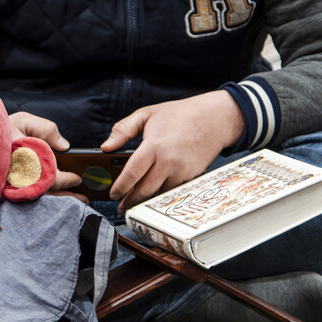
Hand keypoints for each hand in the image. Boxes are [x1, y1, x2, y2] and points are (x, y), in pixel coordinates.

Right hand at [9, 112, 86, 201]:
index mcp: (24, 160)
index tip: (77, 178)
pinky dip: (44, 201)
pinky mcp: (6, 192)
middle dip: (67, 197)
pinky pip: (29, 199)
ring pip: (39, 199)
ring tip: (77, 202)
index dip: (66, 180)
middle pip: (46, 193)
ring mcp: (11, 187)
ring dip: (59, 201)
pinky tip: (55, 201)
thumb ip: (46, 129)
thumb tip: (64, 145)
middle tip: (83, 197)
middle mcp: (17, 178)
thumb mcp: (22, 121)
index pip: (50, 177)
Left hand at [102, 90, 244, 210]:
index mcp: (153, 145)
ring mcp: (181, 171)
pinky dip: (162, 196)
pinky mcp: (192, 177)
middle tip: (121, 208)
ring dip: (146, 203)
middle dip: (130, 202)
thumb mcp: (146, 114)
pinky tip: (154, 198)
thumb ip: (122, 129)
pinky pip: (173, 192)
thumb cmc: (179, 114)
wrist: (214, 119)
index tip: (113, 194)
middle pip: (144, 190)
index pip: (132, 173)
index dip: (120, 187)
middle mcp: (168, 161)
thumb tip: (106, 147)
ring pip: (159, 195)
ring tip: (134, 206)